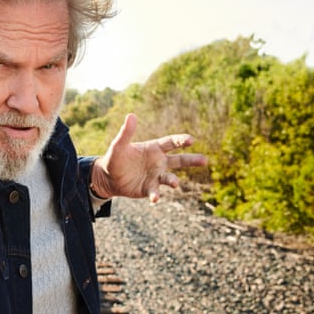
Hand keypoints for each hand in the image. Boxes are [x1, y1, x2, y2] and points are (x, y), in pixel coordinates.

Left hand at [91, 113, 206, 201]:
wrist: (108, 178)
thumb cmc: (115, 159)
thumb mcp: (118, 146)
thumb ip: (126, 133)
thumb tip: (131, 115)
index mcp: (154, 148)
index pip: (171, 142)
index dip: (181, 140)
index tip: (190, 140)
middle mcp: (159, 162)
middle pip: (179, 160)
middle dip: (192, 160)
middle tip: (205, 161)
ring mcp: (155, 176)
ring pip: (170, 178)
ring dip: (173, 181)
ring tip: (174, 184)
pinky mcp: (149, 189)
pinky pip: (155, 192)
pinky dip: (156, 195)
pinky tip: (155, 198)